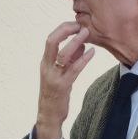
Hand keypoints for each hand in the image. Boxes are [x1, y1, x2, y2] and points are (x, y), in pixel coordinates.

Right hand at [35, 21, 94, 138]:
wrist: (49, 115)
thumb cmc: (55, 93)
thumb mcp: (60, 73)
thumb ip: (69, 59)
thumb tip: (82, 44)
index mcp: (45, 62)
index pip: (50, 39)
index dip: (62, 29)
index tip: (75, 23)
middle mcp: (47, 67)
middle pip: (52, 41)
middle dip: (66, 30)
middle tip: (80, 25)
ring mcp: (54, 76)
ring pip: (63, 55)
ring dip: (75, 42)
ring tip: (87, 34)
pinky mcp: (62, 86)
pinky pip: (74, 69)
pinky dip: (83, 59)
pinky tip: (92, 52)